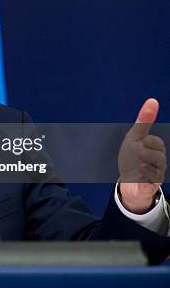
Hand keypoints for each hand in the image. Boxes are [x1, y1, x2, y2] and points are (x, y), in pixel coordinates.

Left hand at [118, 98, 165, 213]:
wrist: (127, 180)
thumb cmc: (132, 157)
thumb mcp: (135, 137)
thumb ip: (144, 121)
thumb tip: (152, 100)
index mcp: (156, 150)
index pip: (156, 142)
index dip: (148, 141)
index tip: (141, 142)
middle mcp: (159, 163)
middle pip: (159, 155)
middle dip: (147, 152)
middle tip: (139, 153)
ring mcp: (156, 175)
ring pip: (157, 169)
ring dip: (145, 163)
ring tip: (138, 163)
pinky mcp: (150, 187)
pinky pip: (151, 183)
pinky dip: (144, 177)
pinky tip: (138, 173)